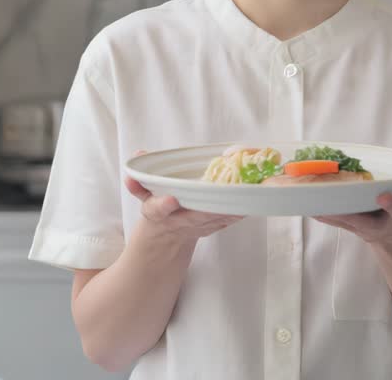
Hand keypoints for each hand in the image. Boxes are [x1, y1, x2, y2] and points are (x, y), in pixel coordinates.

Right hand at [124, 151, 242, 245]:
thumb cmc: (158, 208)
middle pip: (193, 216)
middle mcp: (177, 222)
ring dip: (229, 207)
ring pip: (214, 218)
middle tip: (222, 192)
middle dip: (207, 207)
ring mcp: (196, 227)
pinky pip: (227, 219)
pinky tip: (252, 197)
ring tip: (242, 192)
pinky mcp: (213, 227)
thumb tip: (139, 153)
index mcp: (156, 213)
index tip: (170, 200)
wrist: (168, 237)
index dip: (163, 205)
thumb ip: (139, 177)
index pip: (156, 210)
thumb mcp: (143, 194)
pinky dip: (239, 209)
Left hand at [312, 175, 391, 245]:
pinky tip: (302, 200)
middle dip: (343, 210)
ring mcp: (360, 227)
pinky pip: (332, 217)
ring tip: (306, 197)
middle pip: (359, 219)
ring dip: (324, 209)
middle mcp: (377, 227)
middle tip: (326, 199)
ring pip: (340, 218)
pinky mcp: (348, 224)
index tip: (384, 194)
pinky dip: (319, 208)